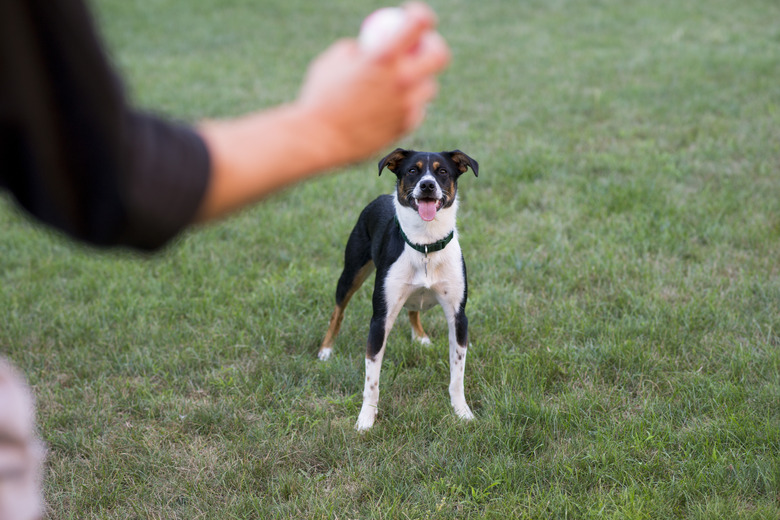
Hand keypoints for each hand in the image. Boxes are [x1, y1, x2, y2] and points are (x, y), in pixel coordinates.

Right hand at [296, 2, 449, 163]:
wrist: (318, 139)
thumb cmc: (319, 97)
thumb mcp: (334, 61)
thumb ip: (360, 49)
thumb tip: (373, 44)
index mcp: (383, 57)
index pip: (419, 24)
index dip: (421, 15)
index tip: (415, 17)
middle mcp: (401, 80)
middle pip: (439, 56)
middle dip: (433, 47)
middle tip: (421, 49)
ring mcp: (406, 105)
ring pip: (428, 87)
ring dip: (418, 81)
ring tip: (397, 84)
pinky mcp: (406, 126)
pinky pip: (416, 111)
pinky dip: (406, 107)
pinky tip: (387, 109)